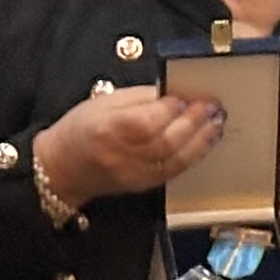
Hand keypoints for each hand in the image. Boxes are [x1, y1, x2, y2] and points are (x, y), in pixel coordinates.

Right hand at [33, 84, 225, 205]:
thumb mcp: (103, 102)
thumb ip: (140, 98)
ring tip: (216, 122)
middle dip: (194, 122)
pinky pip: (175, 170)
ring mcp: (134, 173)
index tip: (187, 97)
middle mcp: (121, 155)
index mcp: (106, 129)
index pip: (146, 121)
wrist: (62, 168)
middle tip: (213, 107)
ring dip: (202, 139)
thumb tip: (174, 93)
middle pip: (166, 141)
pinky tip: (206, 141)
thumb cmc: (81, 129)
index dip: (171, 109)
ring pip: (176, 158)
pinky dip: (194, 155)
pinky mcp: (143, 185)